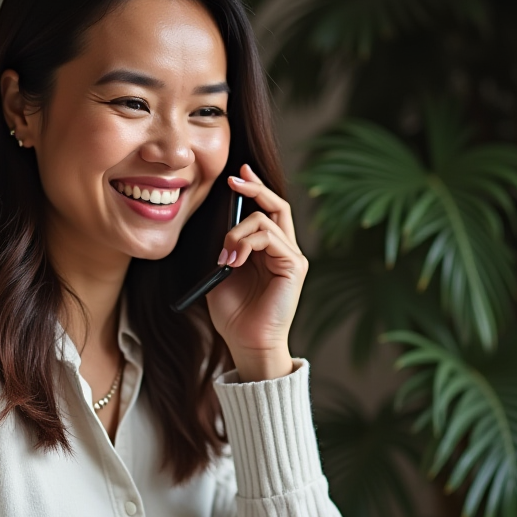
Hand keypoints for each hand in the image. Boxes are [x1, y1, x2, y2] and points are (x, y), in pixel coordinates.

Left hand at [206, 163, 307, 380]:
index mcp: (267, 251)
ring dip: (237, 232)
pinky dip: (247, 242)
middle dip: (254, 187)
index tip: (237, 174)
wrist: (246, 343)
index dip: (254, 188)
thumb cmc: (233, 314)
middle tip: (234, 178)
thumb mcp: (222, 272)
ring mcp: (292, 258)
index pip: (266, 210)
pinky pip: (270, 238)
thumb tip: (223, 223)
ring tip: (225, 256)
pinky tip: (235, 260)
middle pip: (276, 205)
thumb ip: (226, 247)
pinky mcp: (294, 266)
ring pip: (265, 220)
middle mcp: (284, 251)